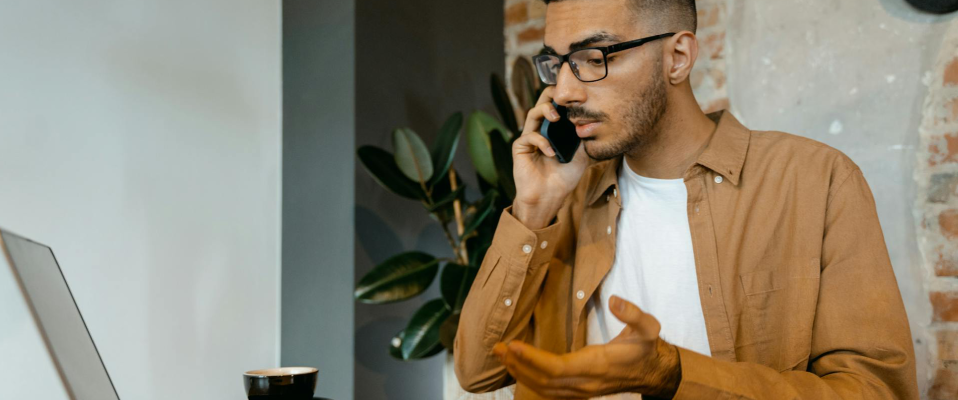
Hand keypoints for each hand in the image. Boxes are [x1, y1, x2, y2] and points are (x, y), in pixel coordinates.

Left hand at [492, 296, 681, 398]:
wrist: (654, 372)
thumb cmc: (646, 348)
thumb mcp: (648, 327)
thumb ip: (632, 314)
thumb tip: (615, 300)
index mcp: (596, 366)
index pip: (557, 367)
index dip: (533, 359)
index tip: (514, 345)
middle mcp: (585, 382)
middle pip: (543, 380)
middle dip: (518, 364)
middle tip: (497, 347)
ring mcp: (581, 390)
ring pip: (543, 388)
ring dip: (519, 373)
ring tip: (501, 356)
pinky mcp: (578, 391)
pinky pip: (549, 391)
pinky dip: (529, 381)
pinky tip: (518, 369)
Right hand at [511, 87, 589, 228]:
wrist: (551, 197)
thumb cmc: (565, 178)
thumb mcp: (581, 154)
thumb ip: (583, 136)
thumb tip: (591, 118)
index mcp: (555, 130)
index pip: (557, 107)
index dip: (564, 98)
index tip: (576, 94)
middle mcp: (541, 130)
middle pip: (542, 103)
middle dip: (551, 95)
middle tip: (561, 95)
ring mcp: (530, 138)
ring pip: (532, 113)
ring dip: (544, 111)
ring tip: (555, 118)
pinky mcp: (520, 148)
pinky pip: (529, 136)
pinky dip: (541, 142)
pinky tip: (551, 153)